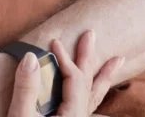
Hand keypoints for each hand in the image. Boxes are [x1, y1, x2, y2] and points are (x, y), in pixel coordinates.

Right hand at [8, 32, 122, 116]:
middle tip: (93, 35)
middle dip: (90, 60)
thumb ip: (27, 89)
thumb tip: (33, 57)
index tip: (52, 41)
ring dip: (101, 80)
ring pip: (92, 101)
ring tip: (118, 61)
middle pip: (88, 87)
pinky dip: (94, 108)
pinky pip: (85, 115)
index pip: (73, 80)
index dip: (64, 58)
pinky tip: (104, 114)